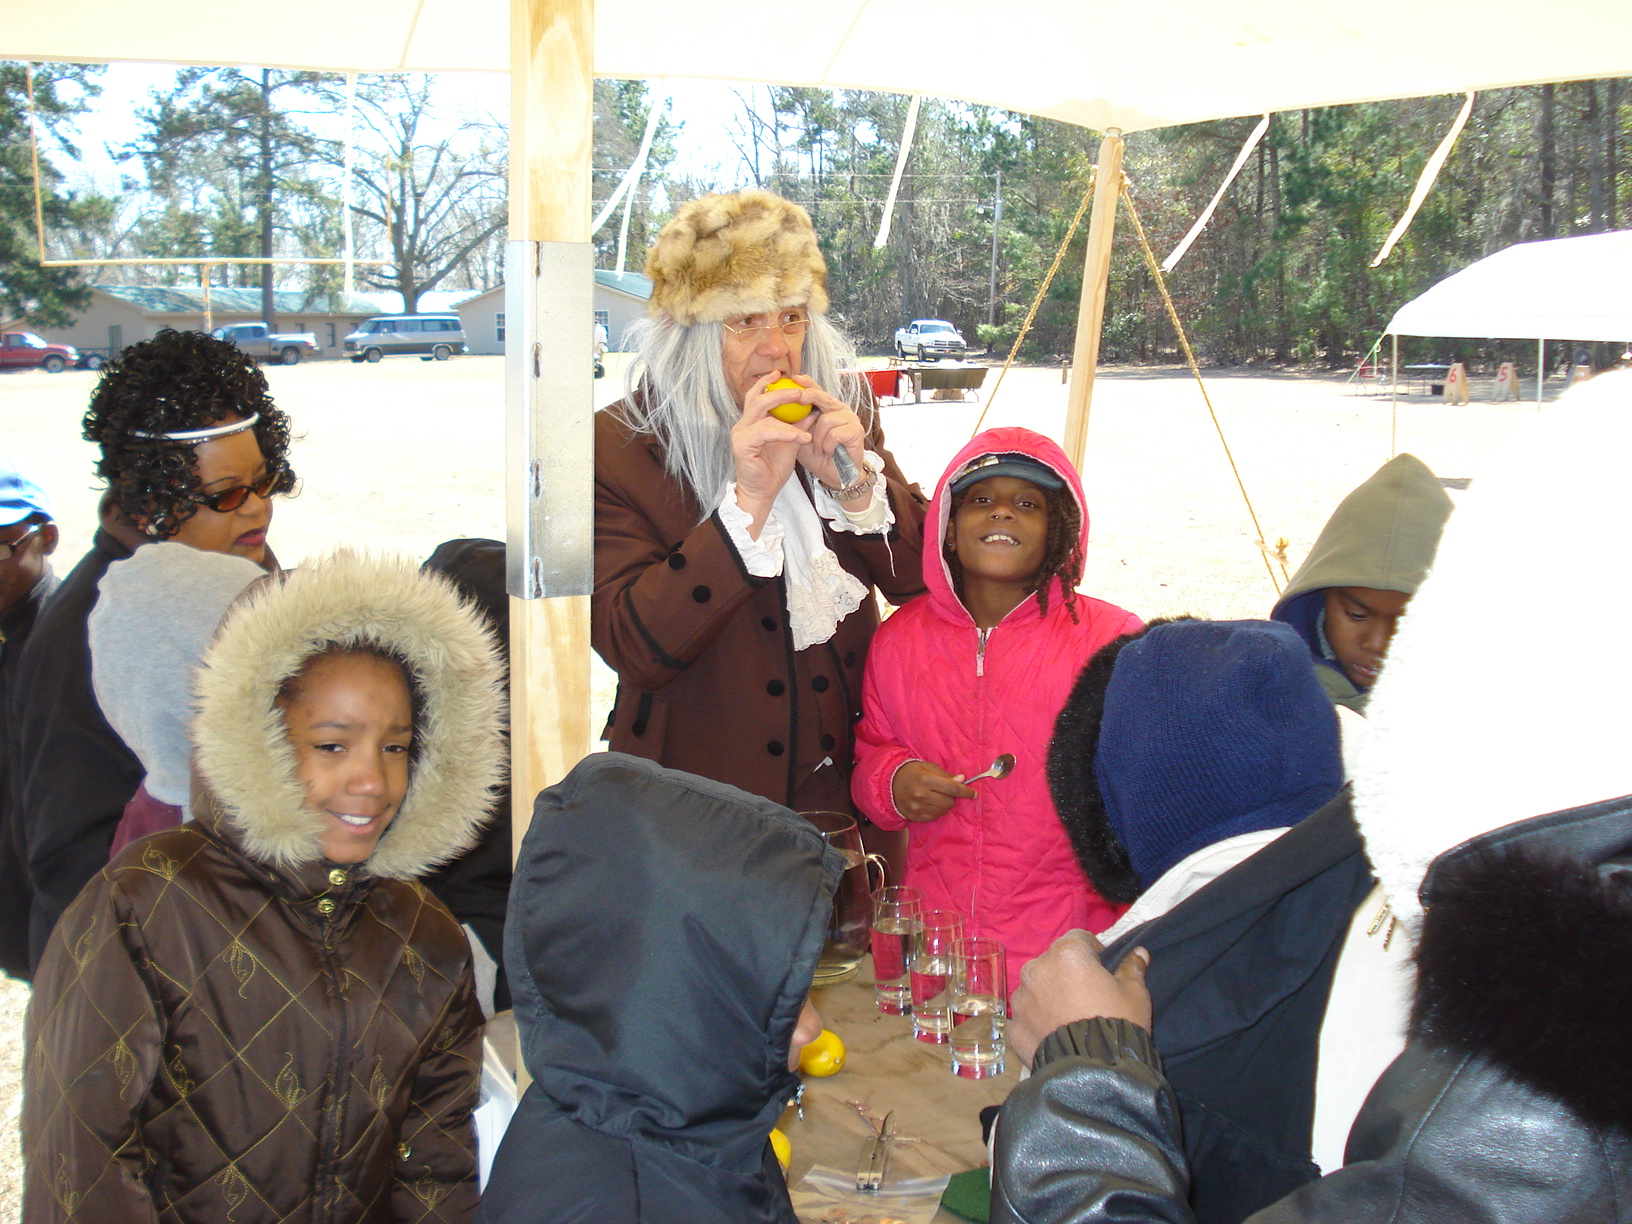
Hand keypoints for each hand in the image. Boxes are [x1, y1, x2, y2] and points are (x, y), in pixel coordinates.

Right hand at [733, 371, 813, 535]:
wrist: (763, 492)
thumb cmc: (773, 469)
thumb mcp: (790, 442)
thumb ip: (798, 425)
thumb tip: (813, 409)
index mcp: (750, 422)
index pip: (756, 396)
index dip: (767, 382)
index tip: (782, 373)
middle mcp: (742, 425)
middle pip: (757, 398)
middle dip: (778, 390)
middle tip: (798, 389)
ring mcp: (739, 435)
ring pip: (762, 412)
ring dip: (787, 412)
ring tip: (807, 412)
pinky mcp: (741, 446)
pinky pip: (766, 432)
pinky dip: (785, 432)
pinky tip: (800, 437)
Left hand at [777, 375, 866, 497]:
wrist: (836, 477)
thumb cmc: (818, 456)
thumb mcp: (800, 437)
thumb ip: (793, 422)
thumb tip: (775, 407)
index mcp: (827, 408)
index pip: (816, 390)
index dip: (807, 383)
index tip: (794, 378)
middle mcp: (840, 409)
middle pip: (823, 397)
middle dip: (809, 396)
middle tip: (798, 398)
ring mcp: (851, 419)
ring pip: (826, 419)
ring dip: (818, 439)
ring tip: (819, 450)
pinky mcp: (856, 431)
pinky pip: (835, 433)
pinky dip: (827, 446)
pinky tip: (828, 453)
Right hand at [891, 760, 976, 822]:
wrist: (888, 783)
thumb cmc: (911, 772)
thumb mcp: (928, 767)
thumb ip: (945, 775)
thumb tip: (962, 780)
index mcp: (926, 779)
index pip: (952, 788)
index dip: (965, 792)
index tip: (974, 794)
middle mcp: (922, 794)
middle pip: (949, 802)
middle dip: (952, 797)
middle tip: (945, 791)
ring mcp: (917, 807)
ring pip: (943, 811)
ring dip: (944, 805)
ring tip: (936, 797)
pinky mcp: (914, 816)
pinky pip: (934, 817)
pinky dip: (936, 811)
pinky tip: (929, 804)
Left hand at [1008, 930, 1151, 1066]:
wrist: (1094, 1073)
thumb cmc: (1117, 1022)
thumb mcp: (1135, 994)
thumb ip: (1132, 968)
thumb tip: (1139, 952)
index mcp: (1067, 953)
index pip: (1080, 939)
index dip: (1094, 953)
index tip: (1103, 972)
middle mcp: (1037, 969)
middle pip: (1054, 962)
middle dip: (1068, 974)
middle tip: (1088, 998)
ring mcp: (1022, 998)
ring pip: (1037, 988)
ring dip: (1050, 996)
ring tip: (1070, 1020)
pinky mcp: (1014, 1026)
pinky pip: (1028, 1016)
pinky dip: (1038, 1022)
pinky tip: (1056, 1037)